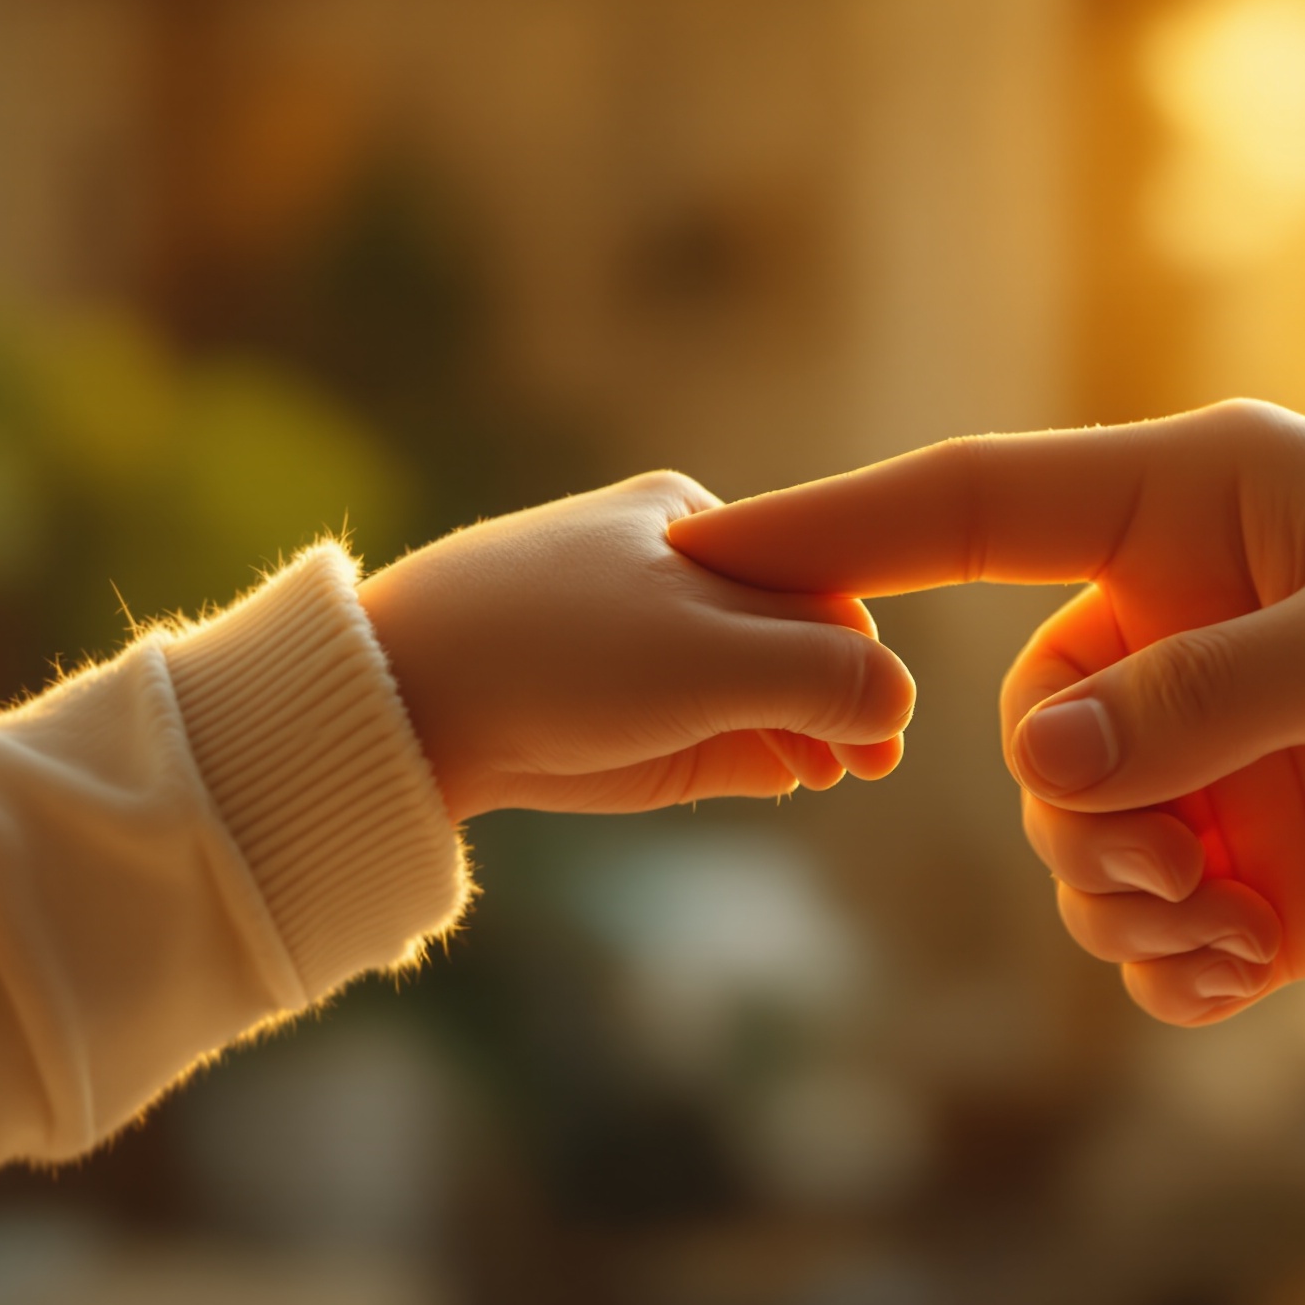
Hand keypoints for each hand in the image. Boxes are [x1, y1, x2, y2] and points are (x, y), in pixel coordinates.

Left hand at [361, 472, 916, 820]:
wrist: (404, 705)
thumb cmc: (553, 653)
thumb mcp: (706, 655)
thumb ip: (817, 677)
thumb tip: (899, 705)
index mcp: (703, 525)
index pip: (822, 593)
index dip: (864, 663)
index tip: (885, 736)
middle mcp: (681, 579)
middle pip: (799, 645)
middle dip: (838, 704)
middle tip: (864, 768)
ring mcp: (651, 650)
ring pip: (763, 694)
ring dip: (805, 736)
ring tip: (821, 775)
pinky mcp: (624, 713)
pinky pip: (718, 733)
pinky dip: (755, 756)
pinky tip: (779, 778)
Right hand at [669, 401, 1304, 1023]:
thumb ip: (1202, 695)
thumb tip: (1044, 767)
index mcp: (1195, 509)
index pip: (973, 505)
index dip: (836, 523)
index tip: (706, 547)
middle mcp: (1183, 619)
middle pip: (1023, 722)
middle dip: (1072, 811)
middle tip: (1168, 863)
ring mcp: (1216, 746)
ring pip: (1073, 834)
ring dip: (1119, 897)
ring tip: (1221, 922)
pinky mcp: (1256, 859)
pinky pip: (1143, 924)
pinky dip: (1166, 963)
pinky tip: (1242, 972)